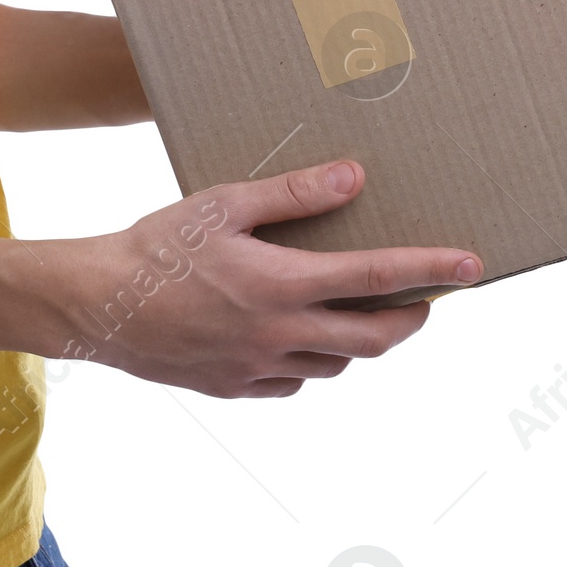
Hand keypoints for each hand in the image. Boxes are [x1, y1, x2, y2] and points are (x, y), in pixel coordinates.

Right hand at [41, 159, 481, 398]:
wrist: (95, 304)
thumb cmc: (157, 244)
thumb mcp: (224, 204)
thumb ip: (292, 194)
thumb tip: (354, 177)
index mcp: (282, 284)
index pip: (376, 277)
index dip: (431, 272)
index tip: (472, 268)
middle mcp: (279, 334)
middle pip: (373, 340)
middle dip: (411, 321)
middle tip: (427, 303)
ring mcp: (258, 369)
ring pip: (334, 365)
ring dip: (358, 343)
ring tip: (357, 313)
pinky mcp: (234, 389)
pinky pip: (291, 384)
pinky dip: (309, 363)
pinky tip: (298, 339)